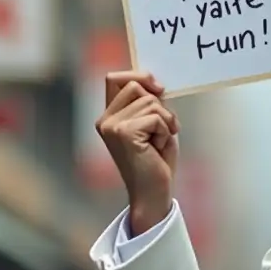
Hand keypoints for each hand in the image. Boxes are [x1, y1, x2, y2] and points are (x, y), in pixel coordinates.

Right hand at [95, 71, 180, 234]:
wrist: (153, 192)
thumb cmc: (156, 161)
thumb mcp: (153, 124)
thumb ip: (149, 103)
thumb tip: (154, 81)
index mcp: (109, 116)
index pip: (115, 78)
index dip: (139, 76)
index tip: (159, 89)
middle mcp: (105, 120)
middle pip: (137, 86)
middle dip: (159, 105)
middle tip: (161, 131)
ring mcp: (112, 126)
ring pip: (151, 102)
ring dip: (165, 122)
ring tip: (157, 143)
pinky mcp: (124, 133)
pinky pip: (156, 117)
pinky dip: (165, 132)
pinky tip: (157, 149)